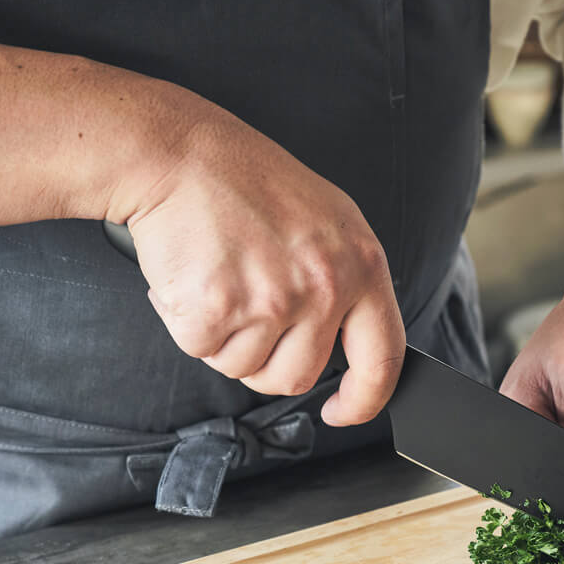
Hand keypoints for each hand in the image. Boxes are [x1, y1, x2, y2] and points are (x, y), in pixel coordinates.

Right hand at [120, 106, 403, 425]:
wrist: (180, 152)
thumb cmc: (247, 183)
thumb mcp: (328, 224)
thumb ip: (347, 285)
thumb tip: (349, 348)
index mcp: (362, 265)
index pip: (383, 359)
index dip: (364, 400)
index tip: (343, 411)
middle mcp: (324, 285)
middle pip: (297, 377)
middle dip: (266, 361)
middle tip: (246, 312)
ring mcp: (272, 298)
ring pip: (245, 368)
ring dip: (224, 339)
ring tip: (221, 280)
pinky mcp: (218, 307)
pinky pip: (202, 350)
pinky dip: (186, 323)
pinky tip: (192, 277)